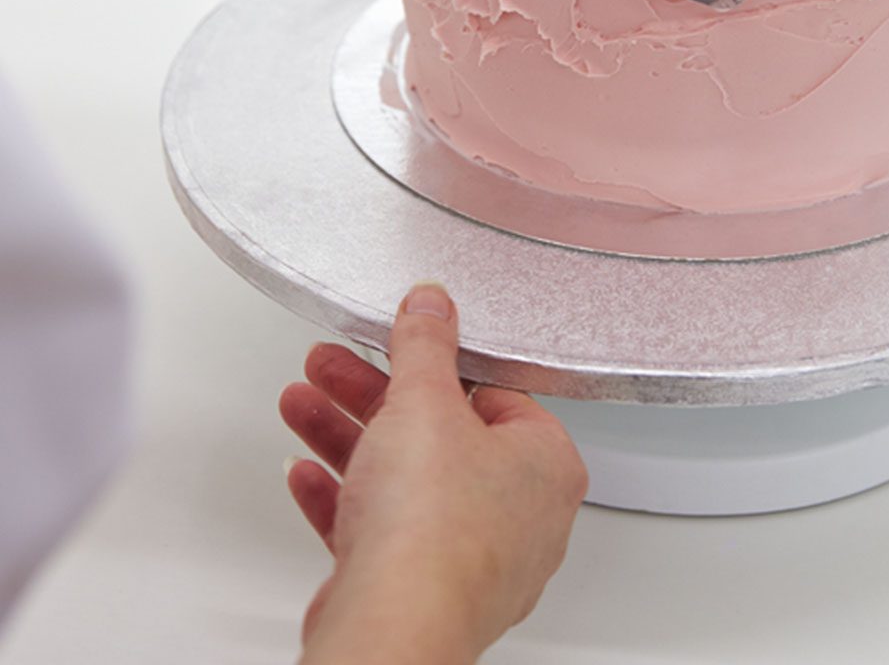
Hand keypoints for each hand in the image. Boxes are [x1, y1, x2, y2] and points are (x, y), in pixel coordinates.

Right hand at [280, 284, 588, 664]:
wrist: (392, 624)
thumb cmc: (433, 527)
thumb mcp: (424, 401)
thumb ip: (425, 346)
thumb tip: (432, 305)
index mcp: (546, 463)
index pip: (496, 393)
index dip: (439, 364)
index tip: (401, 346)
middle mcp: (520, 514)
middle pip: (440, 433)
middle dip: (373, 395)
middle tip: (332, 366)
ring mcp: (472, 557)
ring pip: (405, 480)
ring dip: (347, 436)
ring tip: (302, 403)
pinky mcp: (423, 589)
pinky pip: (383, 530)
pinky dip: (343, 498)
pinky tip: (305, 473)